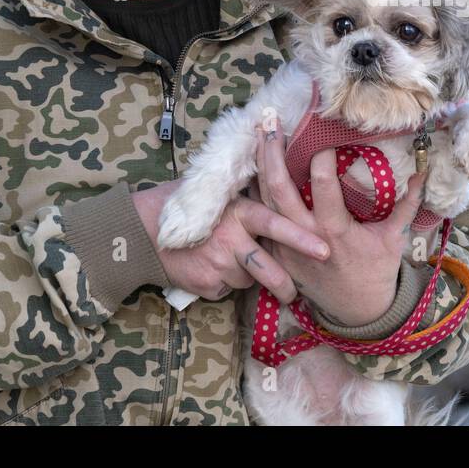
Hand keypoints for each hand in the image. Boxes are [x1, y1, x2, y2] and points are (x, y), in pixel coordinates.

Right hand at [133, 177, 330, 304]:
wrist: (143, 230)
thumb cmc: (188, 205)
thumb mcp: (220, 193)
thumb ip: (249, 192)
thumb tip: (283, 174)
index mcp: (239, 212)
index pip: (275, 225)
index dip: (300, 238)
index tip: (325, 250)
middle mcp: (230, 239)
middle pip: (267, 268)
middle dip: (285, 284)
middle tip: (295, 294)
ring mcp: (217, 265)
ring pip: (248, 279)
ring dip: (247, 275)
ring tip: (231, 259)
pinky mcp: (206, 285)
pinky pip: (228, 289)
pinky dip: (225, 283)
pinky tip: (211, 267)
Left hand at [252, 125, 428, 326]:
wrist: (355, 311)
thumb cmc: (376, 271)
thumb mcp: (393, 238)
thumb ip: (406, 204)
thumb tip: (422, 171)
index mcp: (334, 231)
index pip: (322, 187)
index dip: (320, 158)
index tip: (322, 133)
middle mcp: (305, 236)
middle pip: (279, 187)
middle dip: (274, 151)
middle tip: (272, 119)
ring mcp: (285, 244)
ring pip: (264, 198)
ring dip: (261, 163)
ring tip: (260, 131)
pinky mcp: (276, 250)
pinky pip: (261, 216)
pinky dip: (256, 189)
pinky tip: (255, 165)